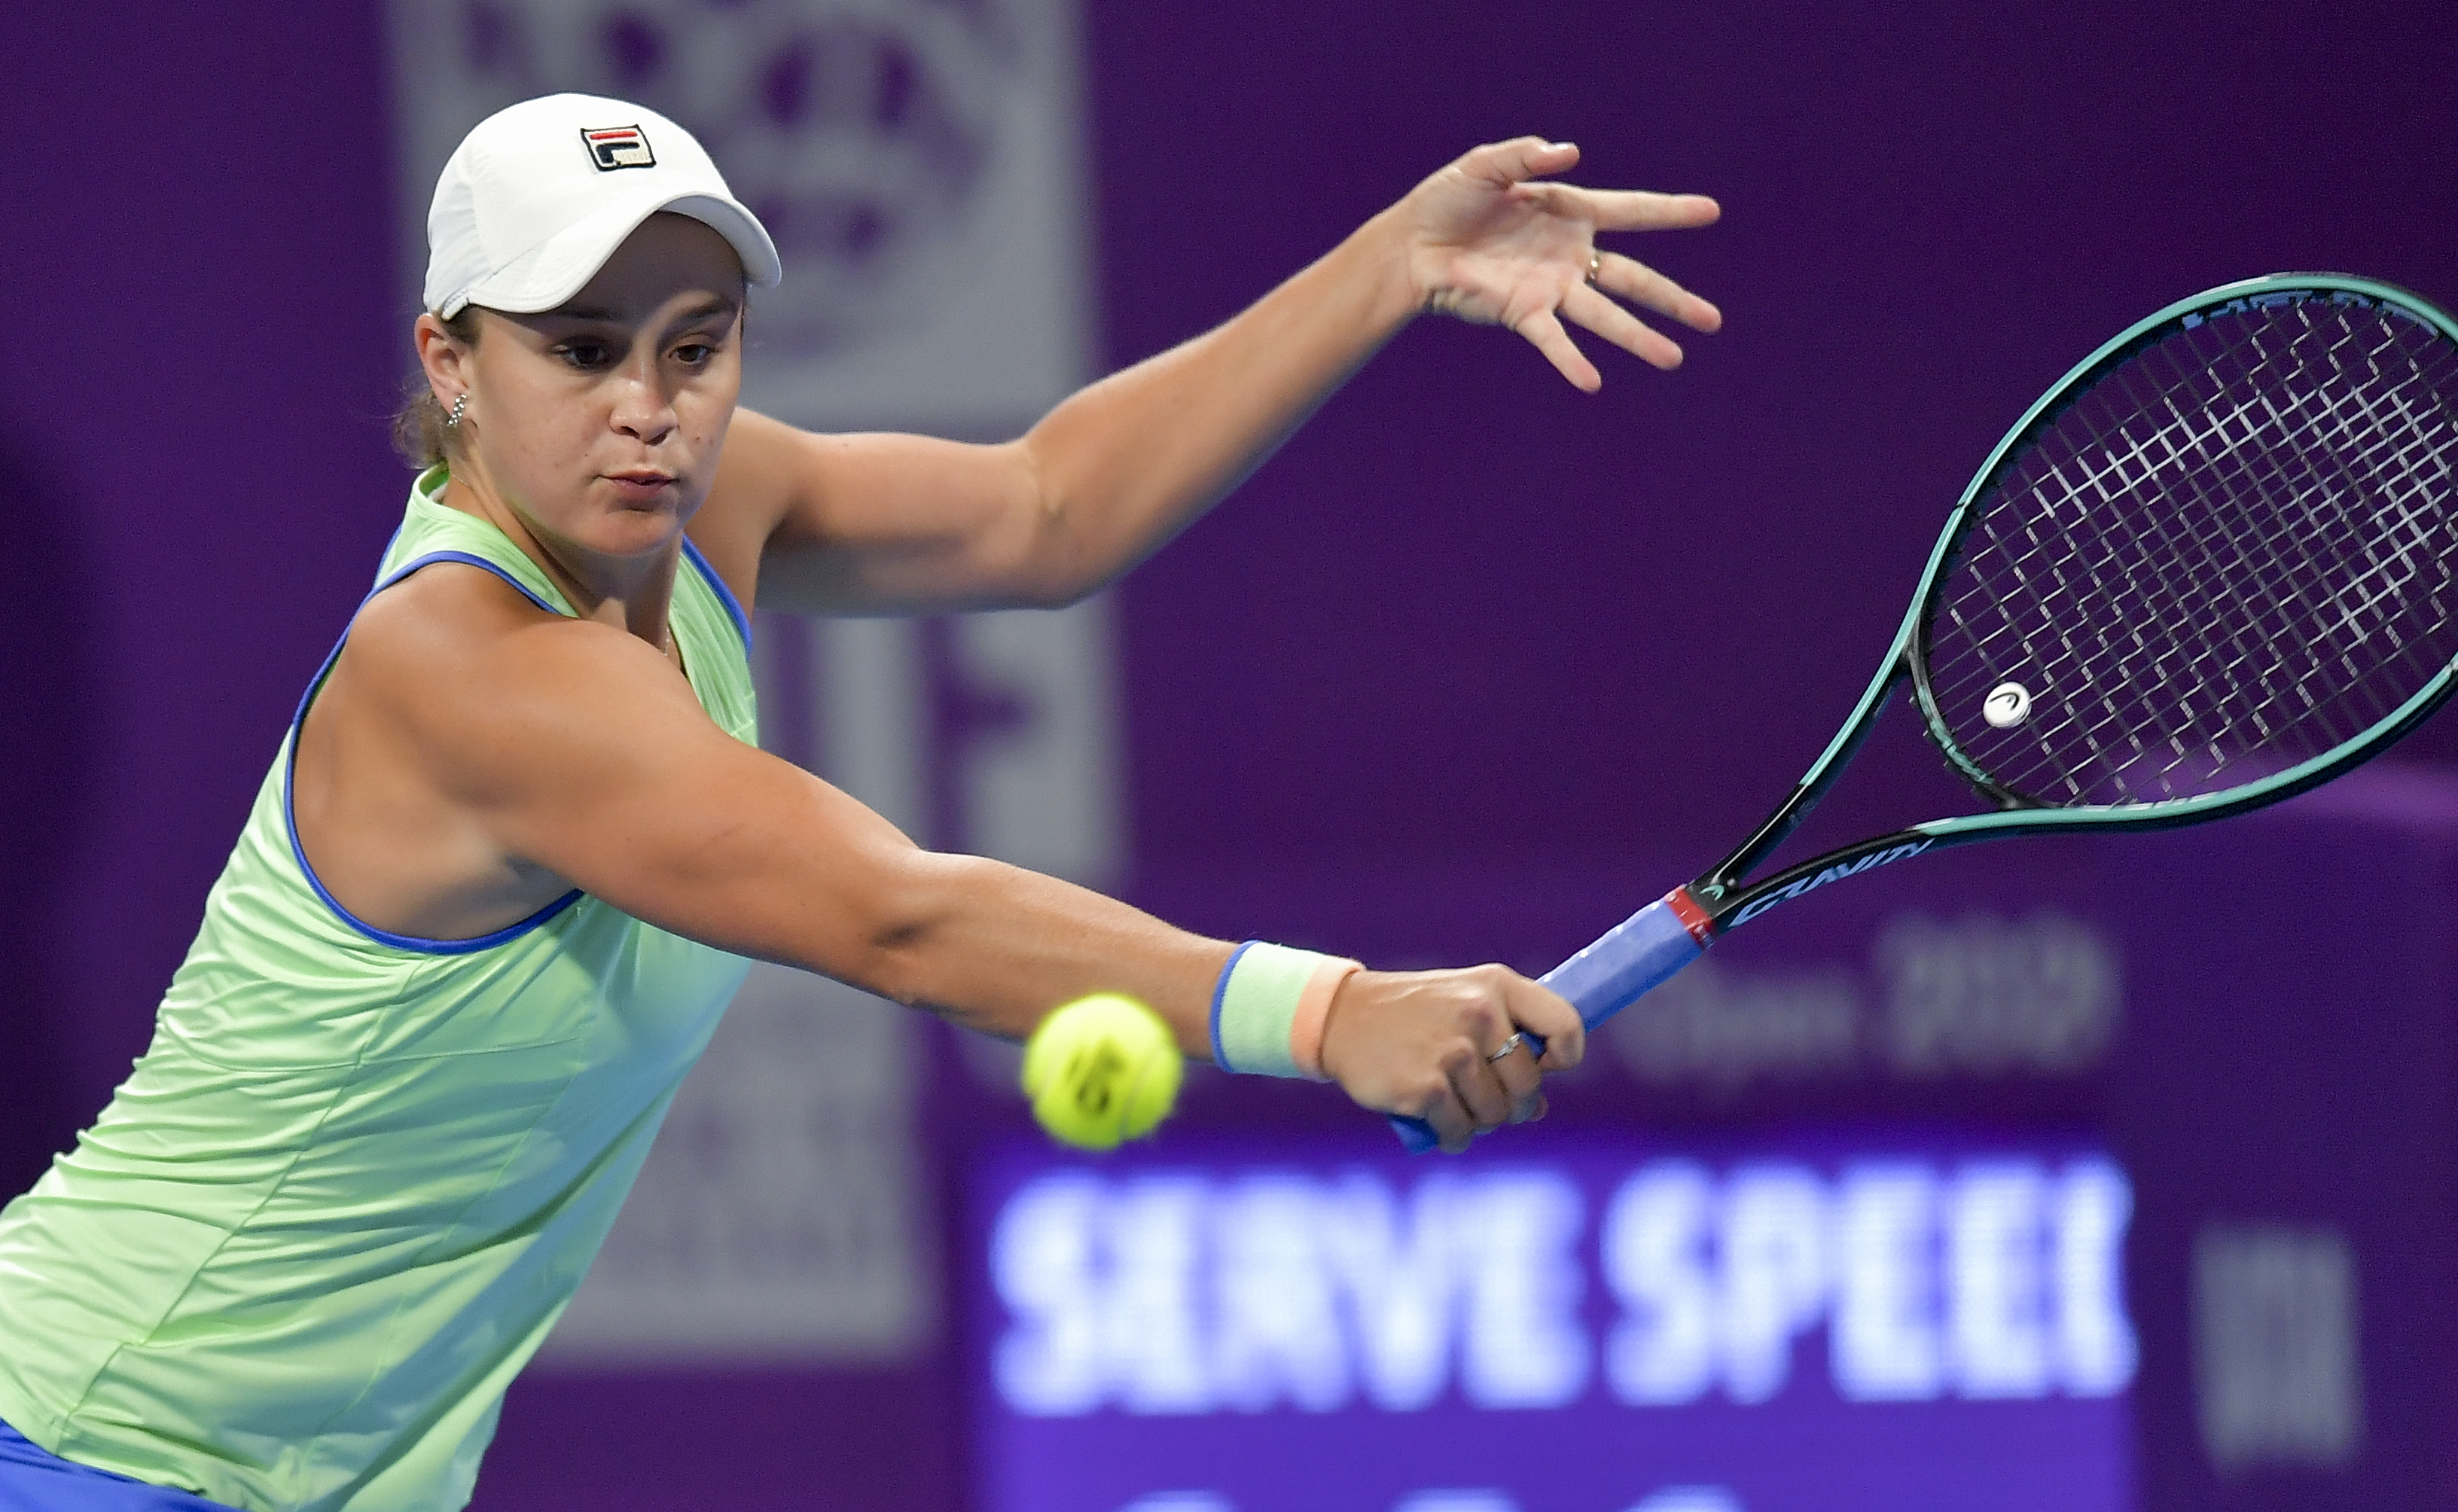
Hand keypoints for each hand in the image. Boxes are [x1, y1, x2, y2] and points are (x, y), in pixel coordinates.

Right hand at [1318, 965, 1585, 1152]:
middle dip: (1513, 1105)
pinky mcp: (1426, 1088)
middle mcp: (1480, 1014)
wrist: (1342, 1017)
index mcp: (1497, 985)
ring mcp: (1453, 1052)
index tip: (1543, 1067)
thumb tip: (1540, 1109)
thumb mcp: (1464, 1002)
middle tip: (1486, 1100)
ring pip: (1495, 1116)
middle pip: (1528, 1086)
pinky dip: (1451, 1136)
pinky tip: (1433, 1121)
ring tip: (1451, 1103)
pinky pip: (1461, 1133)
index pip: (1565, 1025)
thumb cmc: (1414, 1013)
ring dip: (1477, 1121)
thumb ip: (1507, 1041)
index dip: (1562, 1056)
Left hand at [1399, 137, 1721, 390]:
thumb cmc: (1446, 201)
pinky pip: (1553, 339)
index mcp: (1569, 212)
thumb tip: (1570, 154)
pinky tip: (1593, 382)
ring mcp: (1550, 288)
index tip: (1711, 212)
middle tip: (1712, 321)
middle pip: (1634, 278)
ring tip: (1673, 358)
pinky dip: (1571, 360)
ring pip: (1605, 315)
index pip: (1631, 211)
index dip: (1670, 211)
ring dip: (1638, 337)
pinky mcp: (1522, 312)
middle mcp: (1570, 255)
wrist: (1410, 245)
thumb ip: (1527, 157)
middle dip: (1673, 299)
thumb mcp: (1485, 166)